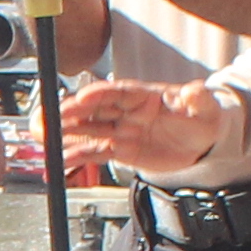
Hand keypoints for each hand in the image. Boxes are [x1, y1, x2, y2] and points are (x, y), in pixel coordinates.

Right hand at [56, 76, 210, 174]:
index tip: (81, 98)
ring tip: (45, 136)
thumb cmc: (201, 119)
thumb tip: (194, 90)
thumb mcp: (205, 108)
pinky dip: (78, 156)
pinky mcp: (120, 149)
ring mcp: (121, 130)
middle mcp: (127, 111)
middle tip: (51, 116)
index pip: (118, 92)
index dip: (99, 94)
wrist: (202, 144)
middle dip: (72, 112)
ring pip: (90, 130)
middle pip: (95, 109)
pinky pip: (96, 152)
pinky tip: (61, 160)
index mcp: (144, 95)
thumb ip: (197, 99)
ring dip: (68, 133)